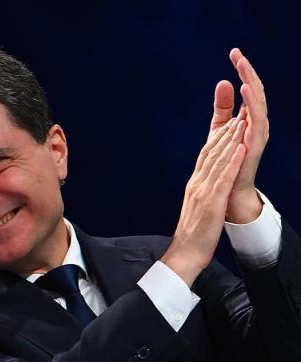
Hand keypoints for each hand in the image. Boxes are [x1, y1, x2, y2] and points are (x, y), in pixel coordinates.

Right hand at [162, 118, 246, 285]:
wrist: (184, 254)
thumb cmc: (193, 235)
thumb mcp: (198, 208)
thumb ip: (202, 192)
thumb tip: (208, 183)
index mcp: (195, 185)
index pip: (206, 156)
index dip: (218, 138)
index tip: (230, 122)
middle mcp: (197, 184)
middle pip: (212, 153)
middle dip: (226, 132)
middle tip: (239, 113)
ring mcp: (203, 193)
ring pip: (218, 162)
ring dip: (231, 141)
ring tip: (242, 122)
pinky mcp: (211, 204)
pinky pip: (223, 180)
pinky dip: (232, 163)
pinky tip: (240, 150)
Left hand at [208, 48, 268, 222]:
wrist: (227, 190)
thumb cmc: (226, 159)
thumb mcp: (221, 128)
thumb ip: (223, 106)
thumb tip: (223, 80)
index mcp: (250, 117)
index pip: (249, 88)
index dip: (243, 70)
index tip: (233, 51)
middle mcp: (257, 124)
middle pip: (256, 93)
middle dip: (248, 73)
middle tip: (238, 54)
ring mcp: (257, 136)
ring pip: (259, 106)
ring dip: (252, 88)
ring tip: (244, 70)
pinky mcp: (253, 148)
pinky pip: (255, 127)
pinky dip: (252, 111)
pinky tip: (245, 99)